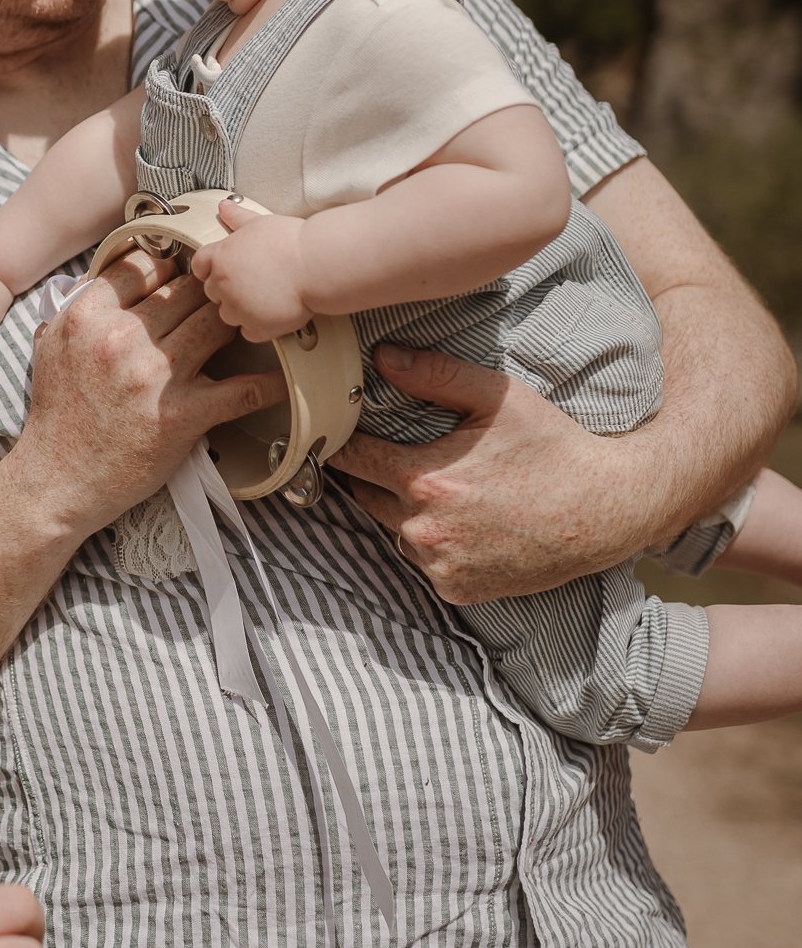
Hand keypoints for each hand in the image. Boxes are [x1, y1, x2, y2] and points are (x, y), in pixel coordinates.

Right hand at [14, 247, 286, 538]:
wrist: (58, 478)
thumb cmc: (57, 415)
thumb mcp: (50, 347)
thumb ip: (76, 309)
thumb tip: (103, 279)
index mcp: (88, 317)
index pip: (142, 265)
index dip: (168, 263)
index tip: (182, 270)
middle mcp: (121, 339)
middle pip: (184, 290)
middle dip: (208, 288)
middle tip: (226, 289)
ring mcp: (155, 376)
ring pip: (215, 324)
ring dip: (237, 319)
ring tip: (252, 317)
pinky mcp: (182, 415)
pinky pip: (239, 390)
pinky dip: (266, 383)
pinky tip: (285, 375)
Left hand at [189, 198, 311, 343]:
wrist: (316, 265)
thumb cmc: (291, 242)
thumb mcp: (259, 222)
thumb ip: (237, 217)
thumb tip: (225, 207)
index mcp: (220, 257)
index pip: (199, 266)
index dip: (211, 267)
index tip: (224, 269)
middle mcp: (223, 284)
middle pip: (212, 292)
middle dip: (228, 288)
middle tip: (253, 281)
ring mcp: (238, 308)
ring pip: (228, 315)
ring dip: (242, 309)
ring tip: (266, 296)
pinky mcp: (256, 327)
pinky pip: (248, 333)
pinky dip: (258, 327)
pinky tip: (273, 312)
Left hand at [329, 343, 656, 603]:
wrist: (608, 510)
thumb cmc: (554, 448)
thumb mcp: (498, 397)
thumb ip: (434, 375)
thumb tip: (382, 358)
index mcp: (425, 480)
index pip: (351, 458)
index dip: (342, 440)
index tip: (341, 429)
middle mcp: (425, 529)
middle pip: (365, 495)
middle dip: (375, 474)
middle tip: (397, 453)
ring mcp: (440, 564)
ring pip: (394, 530)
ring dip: (403, 511)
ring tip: (444, 488)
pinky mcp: (457, 589)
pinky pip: (424, 561)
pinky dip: (433, 543)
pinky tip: (465, 522)